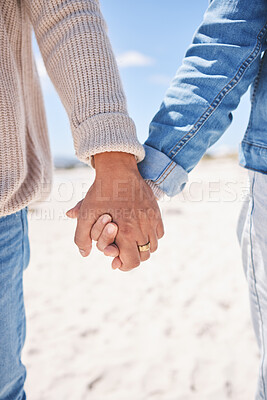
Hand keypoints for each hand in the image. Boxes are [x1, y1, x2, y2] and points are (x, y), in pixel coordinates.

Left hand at [66, 152, 163, 270]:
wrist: (118, 170)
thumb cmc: (100, 193)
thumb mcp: (85, 215)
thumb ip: (81, 237)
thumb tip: (85, 254)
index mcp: (125, 233)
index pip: (132, 262)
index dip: (124, 265)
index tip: (116, 261)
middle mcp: (142, 228)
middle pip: (144, 256)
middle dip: (132, 256)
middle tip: (123, 250)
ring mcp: (151, 220)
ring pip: (153, 246)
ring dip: (143, 247)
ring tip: (131, 241)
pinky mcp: (156, 211)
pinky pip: (159, 232)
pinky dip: (151, 236)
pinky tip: (140, 230)